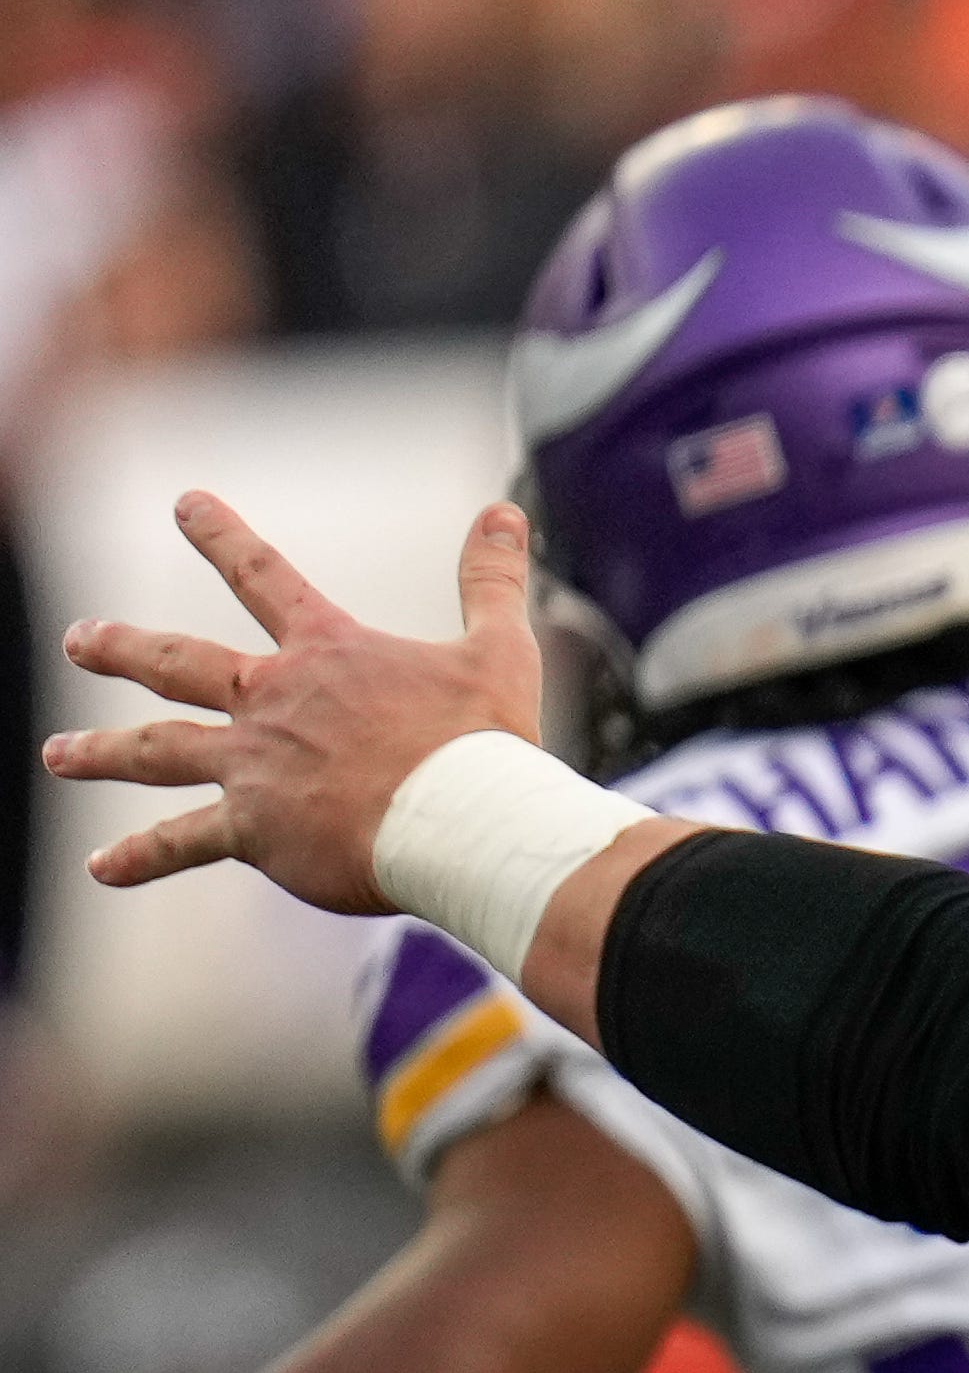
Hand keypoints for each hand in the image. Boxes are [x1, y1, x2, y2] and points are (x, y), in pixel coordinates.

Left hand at [46, 496, 540, 912]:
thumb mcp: (498, 649)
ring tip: (59, 753)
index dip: (223, 535)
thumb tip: (505, 512)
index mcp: (328, 654)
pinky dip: (141, 856)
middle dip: (122, 649)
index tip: (185, 504)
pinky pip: (184, 841)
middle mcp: (274, 701)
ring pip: (158, 751)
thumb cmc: (488, 741)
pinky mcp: (255, 829)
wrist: (465, 824)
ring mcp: (255, 765)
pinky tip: (102, 868)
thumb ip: (492, 579)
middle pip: (178, 663)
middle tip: (78, 639)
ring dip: (102, 752)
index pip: (264, 576)